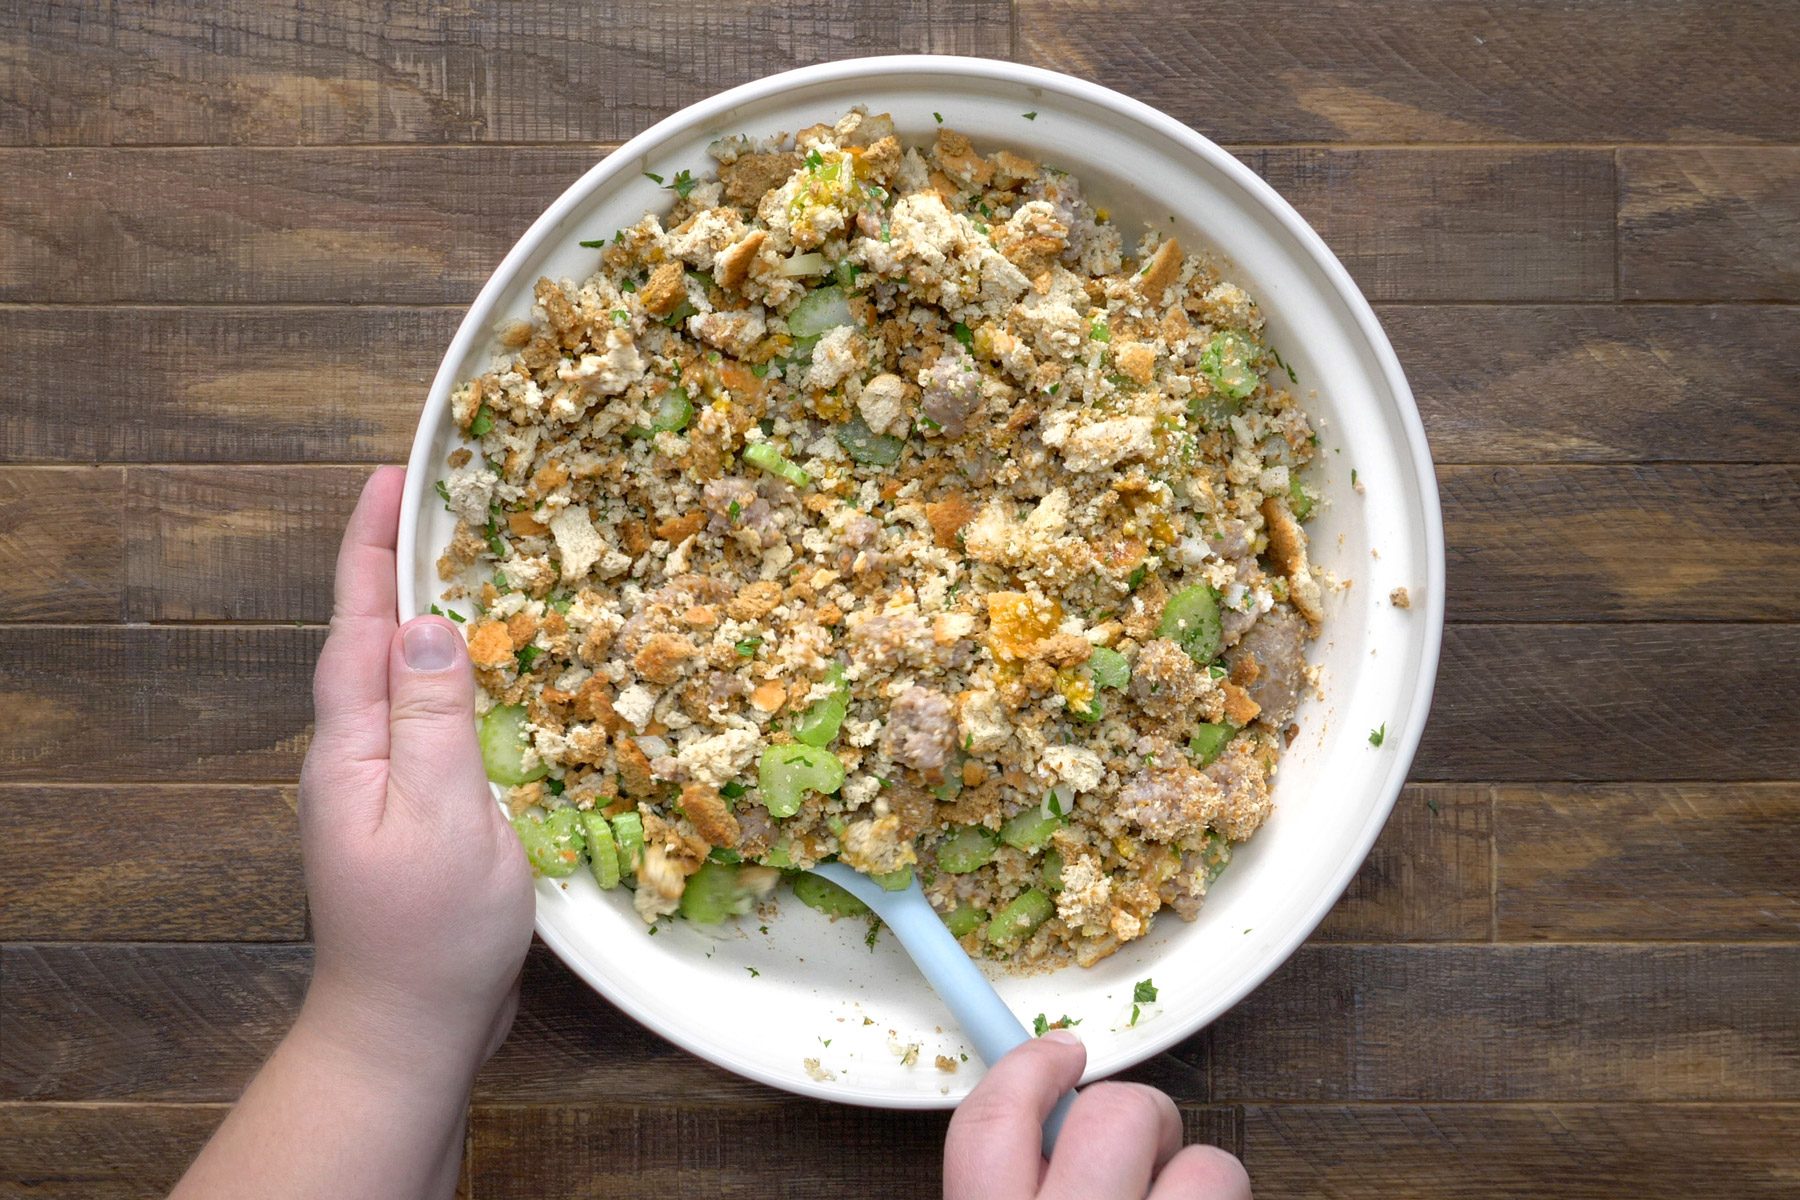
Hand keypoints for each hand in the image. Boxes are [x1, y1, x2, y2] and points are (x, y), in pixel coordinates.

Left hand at [297, 466, 534, 1083]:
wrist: (409, 1029)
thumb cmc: (429, 934)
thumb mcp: (444, 816)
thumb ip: (437, 717)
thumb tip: (431, 624)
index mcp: (352, 748)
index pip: (356, 624)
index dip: (370, 547)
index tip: (388, 477)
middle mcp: (354, 756)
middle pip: (370, 640)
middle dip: (394, 565)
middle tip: (435, 504)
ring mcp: (379, 787)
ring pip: (401, 679)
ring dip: (425, 616)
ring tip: (467, 565)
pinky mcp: (412, 813)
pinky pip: (430, 721)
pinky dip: (455, 678)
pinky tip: (491, 675)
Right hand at [944, 1032, 1250, 1198]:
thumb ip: (1008, 1180)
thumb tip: (1049, 1115)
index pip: (992, 1122)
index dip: (1029, 1067)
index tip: (1059, 1049)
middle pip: (1115, 1115)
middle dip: (1133, 1115)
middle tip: (1132, 1148)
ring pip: (1205, 1162)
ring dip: (1194, 1176)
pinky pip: (1234, 1199)